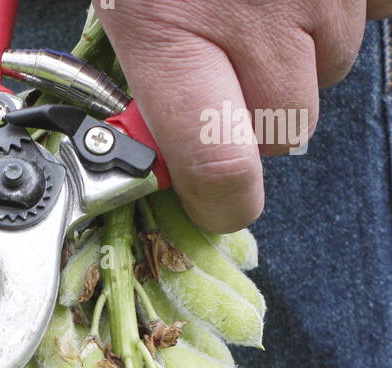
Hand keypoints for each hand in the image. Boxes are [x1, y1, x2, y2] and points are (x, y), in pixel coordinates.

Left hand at [96, 0, 391, 230]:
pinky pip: (374, 14)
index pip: (217, 167)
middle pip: (282, 129)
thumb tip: (157, 152)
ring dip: (300, 52)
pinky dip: (342, 8)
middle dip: (258, 116)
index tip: (215, 202)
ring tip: (259, 1)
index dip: (222, 202)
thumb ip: (144, 75)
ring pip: (329, 70)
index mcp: (164, 25)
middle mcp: (249, 13)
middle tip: (225, 63)